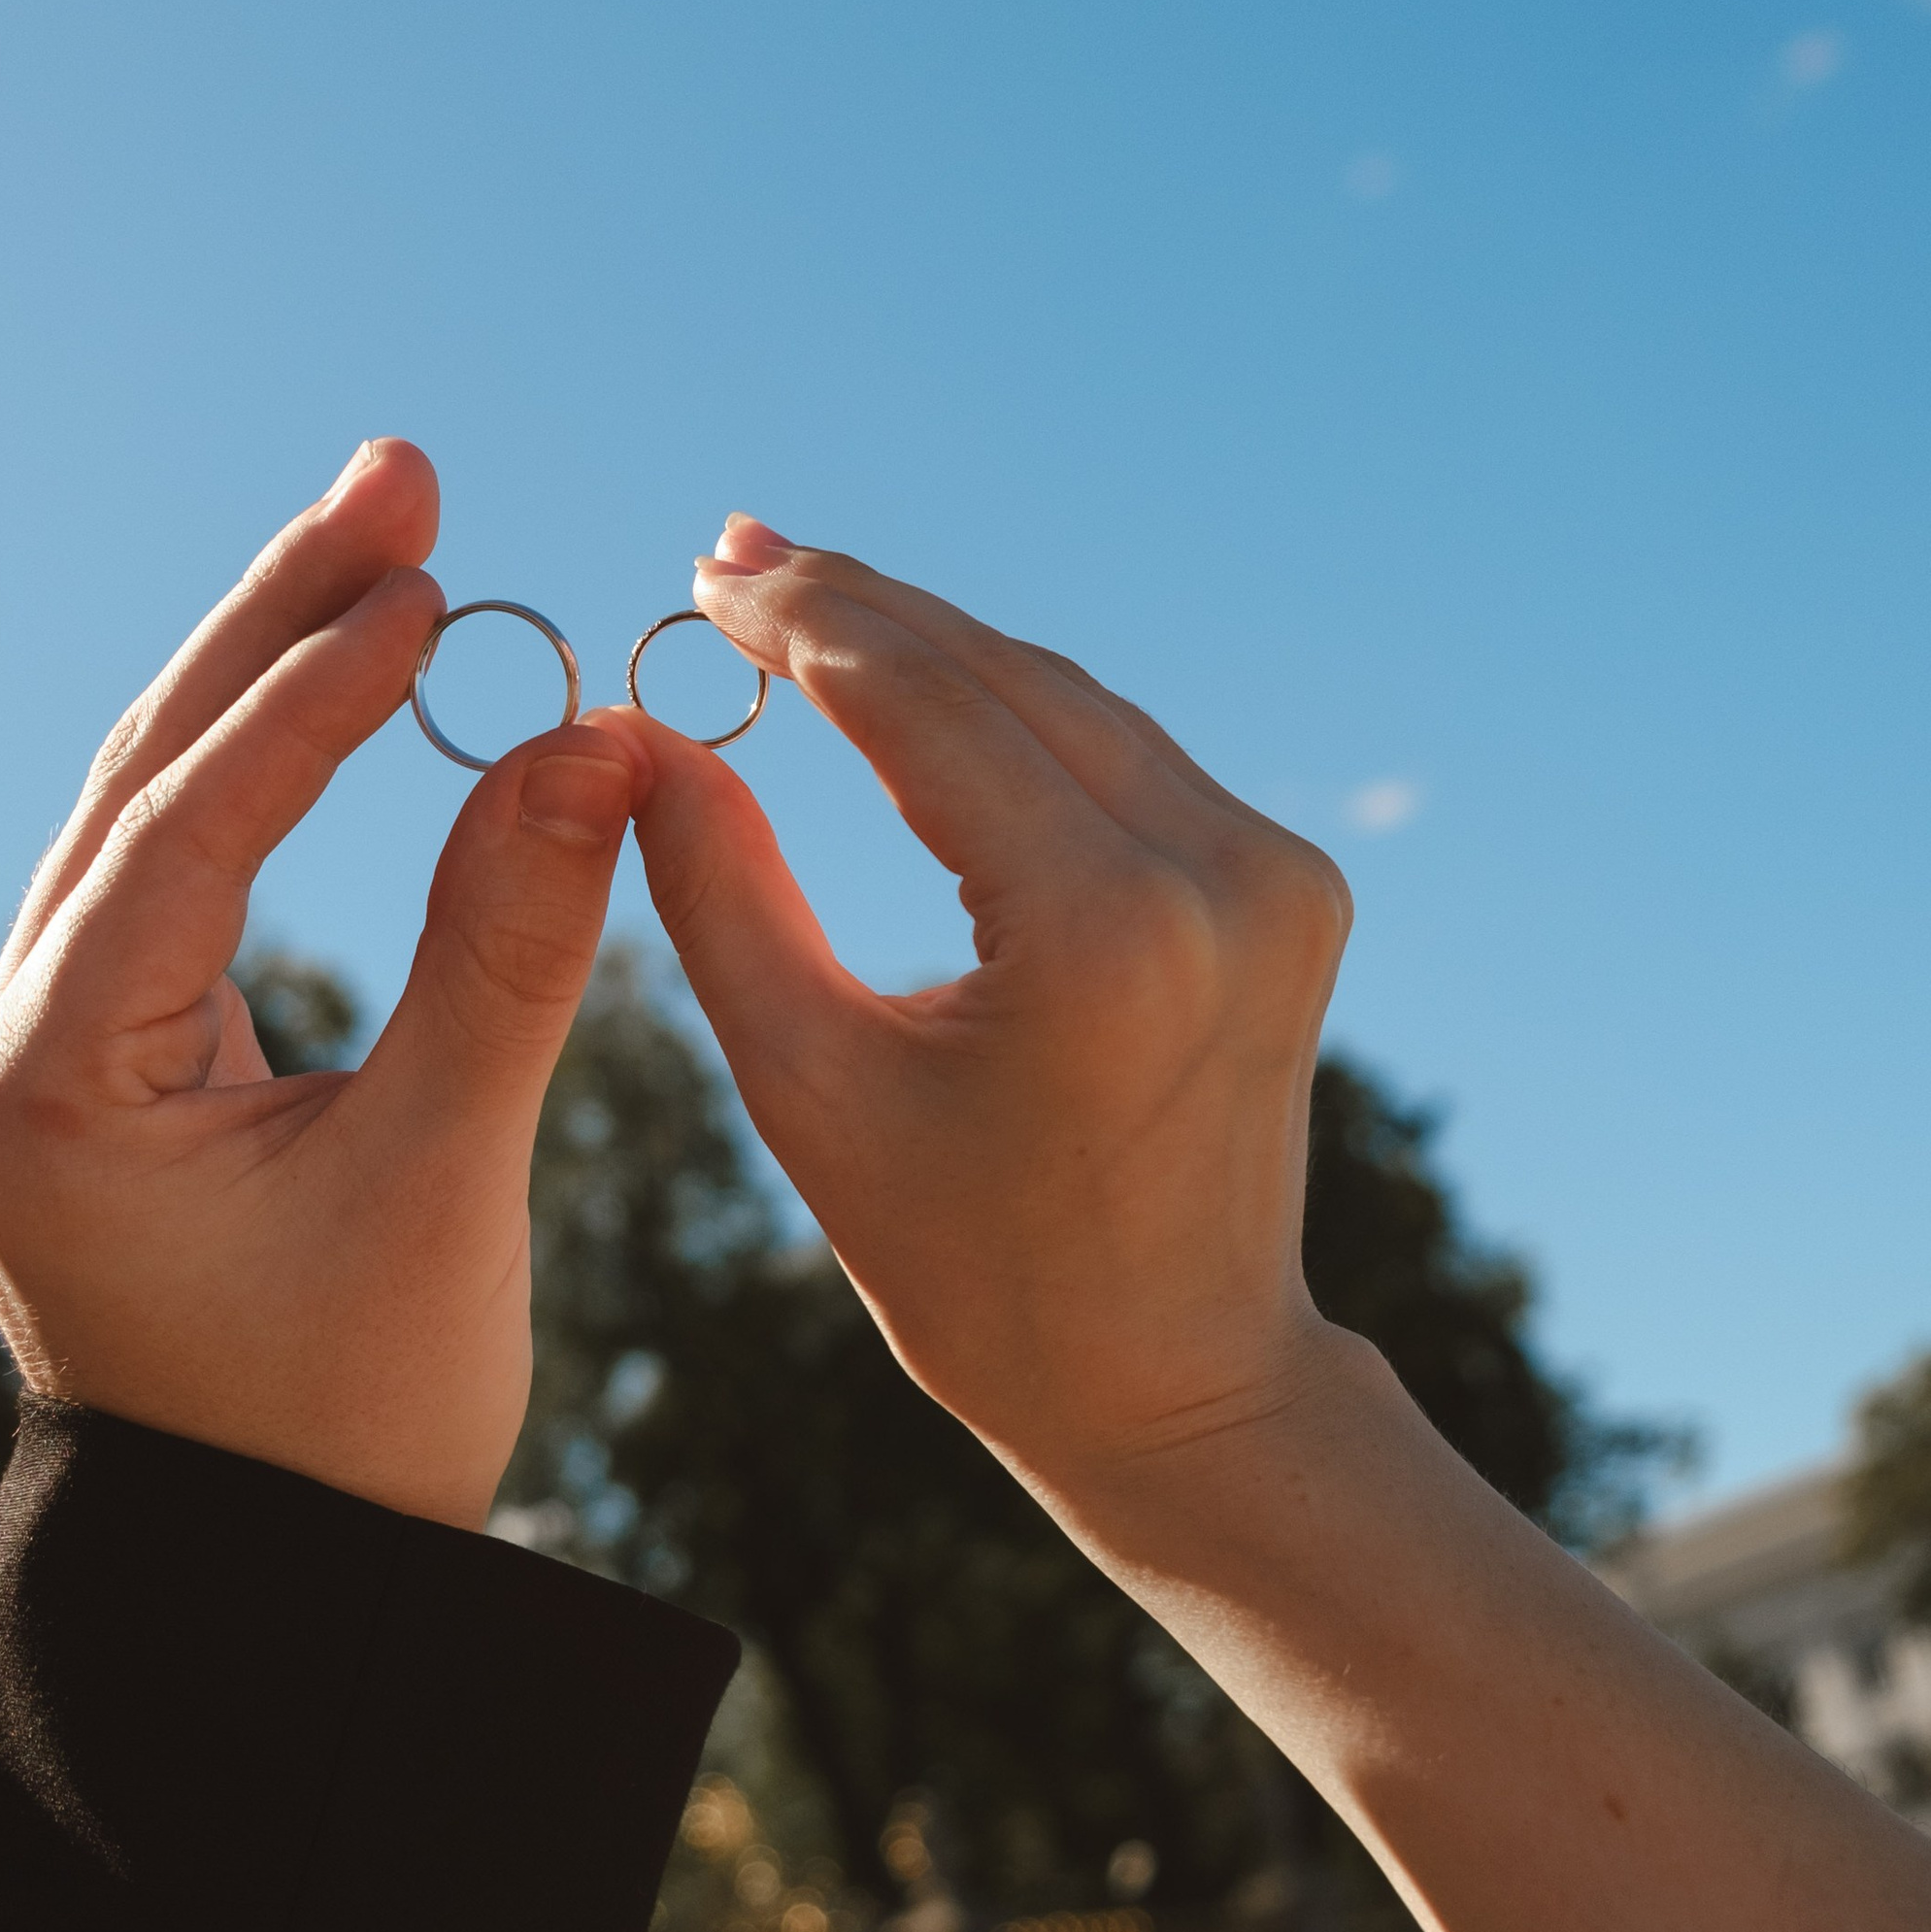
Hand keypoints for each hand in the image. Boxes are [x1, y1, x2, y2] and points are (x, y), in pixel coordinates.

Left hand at [0, 439, 649, 1528]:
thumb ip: (511, 953)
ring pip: (155, 804)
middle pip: (146, 775)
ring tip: (393, 532)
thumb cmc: (351, 1426)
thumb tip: (593, 742)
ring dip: (274, 666)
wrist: (269, 1587)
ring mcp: (40, 1050)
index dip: (314, 698)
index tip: (432, 583)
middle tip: (402, 471)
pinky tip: (347, 667)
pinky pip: (177, 864)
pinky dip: (266, 761)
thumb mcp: (445, 1182)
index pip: (183, 831)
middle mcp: (6, 1048)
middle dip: (280, 618)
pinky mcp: (97, 1060)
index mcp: (45, 1088)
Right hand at [622, 518, 1353, 1538]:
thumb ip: (717, 892)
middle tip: (732, 553)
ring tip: (799, 597)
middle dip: (860, 610)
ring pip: (1070, 699)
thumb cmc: (971, 1268)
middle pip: (1005, 677)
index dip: (802, 624)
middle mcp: (1218, 877)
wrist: (1176, 1378)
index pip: (927, 708)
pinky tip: (920, 679)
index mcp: (1103, 934)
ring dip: (935, 648)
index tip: (705, 573)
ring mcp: (1275, 876)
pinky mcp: (1293, 885)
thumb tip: (637, 731)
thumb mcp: (809, 1086)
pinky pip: (1126, 754)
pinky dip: (1015, 711)